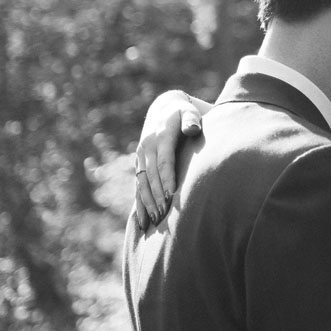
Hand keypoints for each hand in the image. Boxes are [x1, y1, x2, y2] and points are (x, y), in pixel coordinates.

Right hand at [135, 91, 202, 229]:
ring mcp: (141, 157)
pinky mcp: (139, 165)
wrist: (162, 109)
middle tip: (164, 215)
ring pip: (141, 184)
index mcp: (161, 137)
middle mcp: (147, 148)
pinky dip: (139, 204)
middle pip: (151, 176)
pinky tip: (143, 222)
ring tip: (154, 222)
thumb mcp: (188, 112)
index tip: (172, 193)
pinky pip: (137, 187)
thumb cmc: (182, 113)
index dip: (167, 177)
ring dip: (147, 203)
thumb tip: (193, 128)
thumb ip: (192, 119)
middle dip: (157, 195)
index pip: (164, 160)